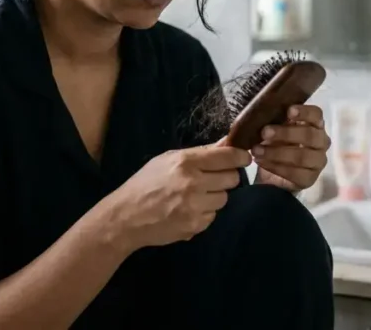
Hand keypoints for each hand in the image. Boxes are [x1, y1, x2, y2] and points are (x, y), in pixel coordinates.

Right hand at [100, 138, 250, 251]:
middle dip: (226, 177)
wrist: (126, 217)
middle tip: (211, 179)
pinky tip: (187, 210)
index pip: (227, 156)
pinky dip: (204, 212)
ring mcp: (195, 206)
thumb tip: (227, 143)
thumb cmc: (145, 183)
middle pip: (232, 178)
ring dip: (215, 196)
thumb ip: (200, 153)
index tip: (244, 158)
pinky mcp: (195, 225)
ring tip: (195, 196)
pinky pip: (213, 215)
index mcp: (186, 162)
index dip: (241, 156)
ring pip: (224, 198)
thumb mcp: (167, 159)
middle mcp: (193, 183)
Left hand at [253, 105, 329, 191]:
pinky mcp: (310, 179)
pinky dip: (275, 167)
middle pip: (309, 135)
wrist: (272, 172)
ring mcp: (318, 161)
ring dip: (276, 153)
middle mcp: (321, 141)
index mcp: (314, 124)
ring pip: (302, 156)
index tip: (289, 111)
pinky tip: (261, 162)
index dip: (304, 112)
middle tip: (264, 132)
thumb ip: (275, 121)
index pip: (316, 114)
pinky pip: (295, 173)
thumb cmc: (275, 142)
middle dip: (285, 133)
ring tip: (256, 150)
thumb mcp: (274, 128)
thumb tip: (263, 113)